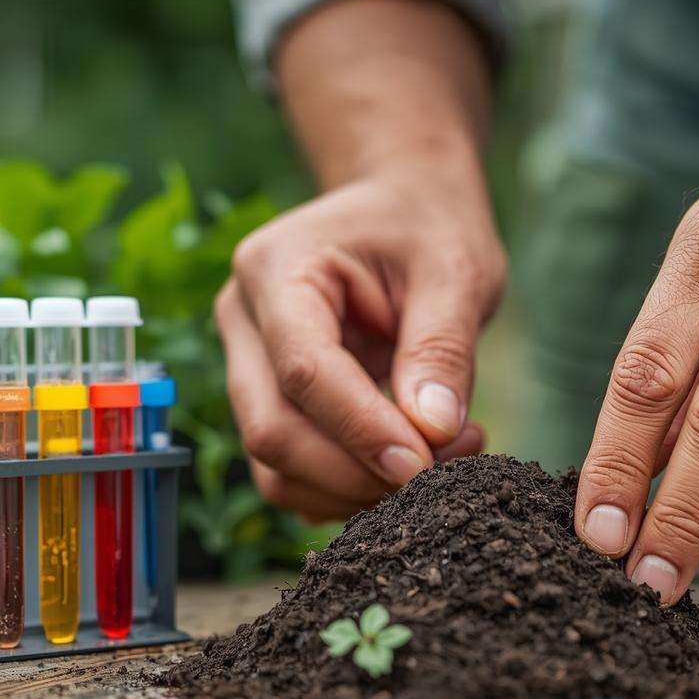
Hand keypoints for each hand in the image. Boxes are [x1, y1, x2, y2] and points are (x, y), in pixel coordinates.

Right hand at [216, 166, 504, 521]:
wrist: (402, 207)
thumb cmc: (427, 227)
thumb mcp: (456, 270)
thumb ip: (442, 349)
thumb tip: (432, 432)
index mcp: (276, 268)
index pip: (303, 371)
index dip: (361, 431)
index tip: (425, 465)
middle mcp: (242, 318)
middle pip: (272, 431)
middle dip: (357, 473)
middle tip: (446, 470)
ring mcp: (245, 364)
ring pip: (274, 467)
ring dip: (354, 491)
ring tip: (440, 464)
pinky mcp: (266, 401)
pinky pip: (290, 473)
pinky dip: (346, 490)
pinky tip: (407, 466)